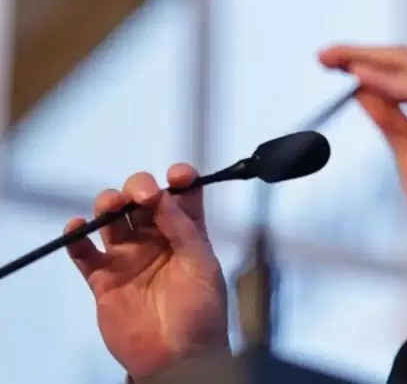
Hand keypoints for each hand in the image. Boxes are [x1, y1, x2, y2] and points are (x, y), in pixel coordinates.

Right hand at [65, 164, 228, 380]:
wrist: (177, 358)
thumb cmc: (200, 311)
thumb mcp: (202, 266)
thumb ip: (183, 230)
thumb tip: (164, 195)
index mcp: (187, 233)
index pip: (183, 194)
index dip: (180, 178)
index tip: (176, 175)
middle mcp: (157, 238)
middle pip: (142, 200)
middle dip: (139, 188)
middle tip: (141, 196)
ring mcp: (129, 257)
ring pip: (112, 219)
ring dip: (108, 204)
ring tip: (111, 207)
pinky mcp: (103, 279)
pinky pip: (85, 253)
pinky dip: (77, 238)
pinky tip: (77, 228)